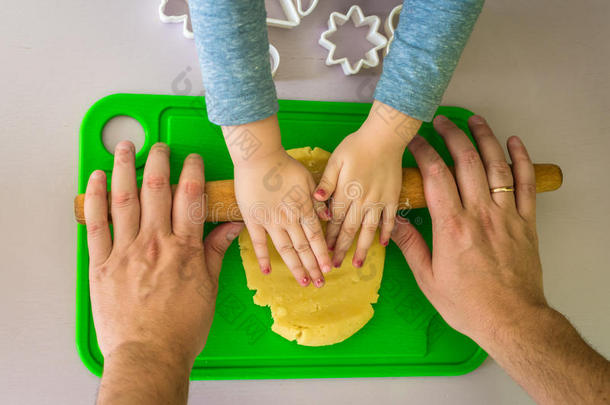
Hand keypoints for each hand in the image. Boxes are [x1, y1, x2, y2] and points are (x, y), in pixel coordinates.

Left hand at [85, 142, 242, 369]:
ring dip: (124, 168)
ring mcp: (126, 251)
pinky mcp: (102, 264)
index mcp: (184, 249)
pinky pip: (96, 225)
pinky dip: (94, 198)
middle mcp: (155, 243)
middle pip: (156, 189)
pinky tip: (95, 179)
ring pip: (124, 199)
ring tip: (124, 147)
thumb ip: (216, 252)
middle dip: (158, 161)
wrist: (148, 355)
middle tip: (159, 147)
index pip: (189, 198)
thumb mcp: (209, 288)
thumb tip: (232, 226)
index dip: (191, 172)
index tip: (191, 159)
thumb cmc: (182, 328)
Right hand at [234, 148, 330, 286]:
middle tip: (320, 283)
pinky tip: (267, 273)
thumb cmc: (284, 165)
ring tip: (303, 282)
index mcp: (303, 208)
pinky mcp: (253, 219)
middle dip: (313, 267)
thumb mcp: (308, 178)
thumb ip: (319, 199)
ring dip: (295, 267)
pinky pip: (259, 242)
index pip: (316, 237)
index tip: (328, 269)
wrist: (258, 157)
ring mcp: (270, 221)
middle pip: (303, 248)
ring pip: (285, 250)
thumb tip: (329, 216)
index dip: (322, 254)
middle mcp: (289, 219)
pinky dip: (263, 258)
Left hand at [314, 101, 420, 267]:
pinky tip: (382, 244)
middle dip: (341, 248)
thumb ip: (326, 182)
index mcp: (346, 192)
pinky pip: (390, 220)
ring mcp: (379, 201)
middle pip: (349, 230)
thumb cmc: (357, 145)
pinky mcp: (392, 197)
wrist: (385, 136)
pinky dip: (386, 233)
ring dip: (361, 248)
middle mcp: (362, 201)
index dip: (328, 237)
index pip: (334, 220)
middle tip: (334, 265)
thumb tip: (315, 200)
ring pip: (369, 230)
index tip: (323, 250)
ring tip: (356, 263)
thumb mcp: (335, 160)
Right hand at [391, 115, 546, 343]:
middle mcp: (480, 214)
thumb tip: (394, 223)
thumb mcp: (429, 280)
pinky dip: (522, 160)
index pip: (436, 175)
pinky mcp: (526, 223)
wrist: (512, 321)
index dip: (423, 151)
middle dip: (452, 135)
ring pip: (496, 166)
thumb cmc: (468, 305)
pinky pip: (526, 184)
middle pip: (466, 161)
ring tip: (474, 120)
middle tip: (440, 121)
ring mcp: (506, 215)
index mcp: (452, 227)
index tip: (414, 140)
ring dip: (485, 138)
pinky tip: (514, 143)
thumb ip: (411, 246)